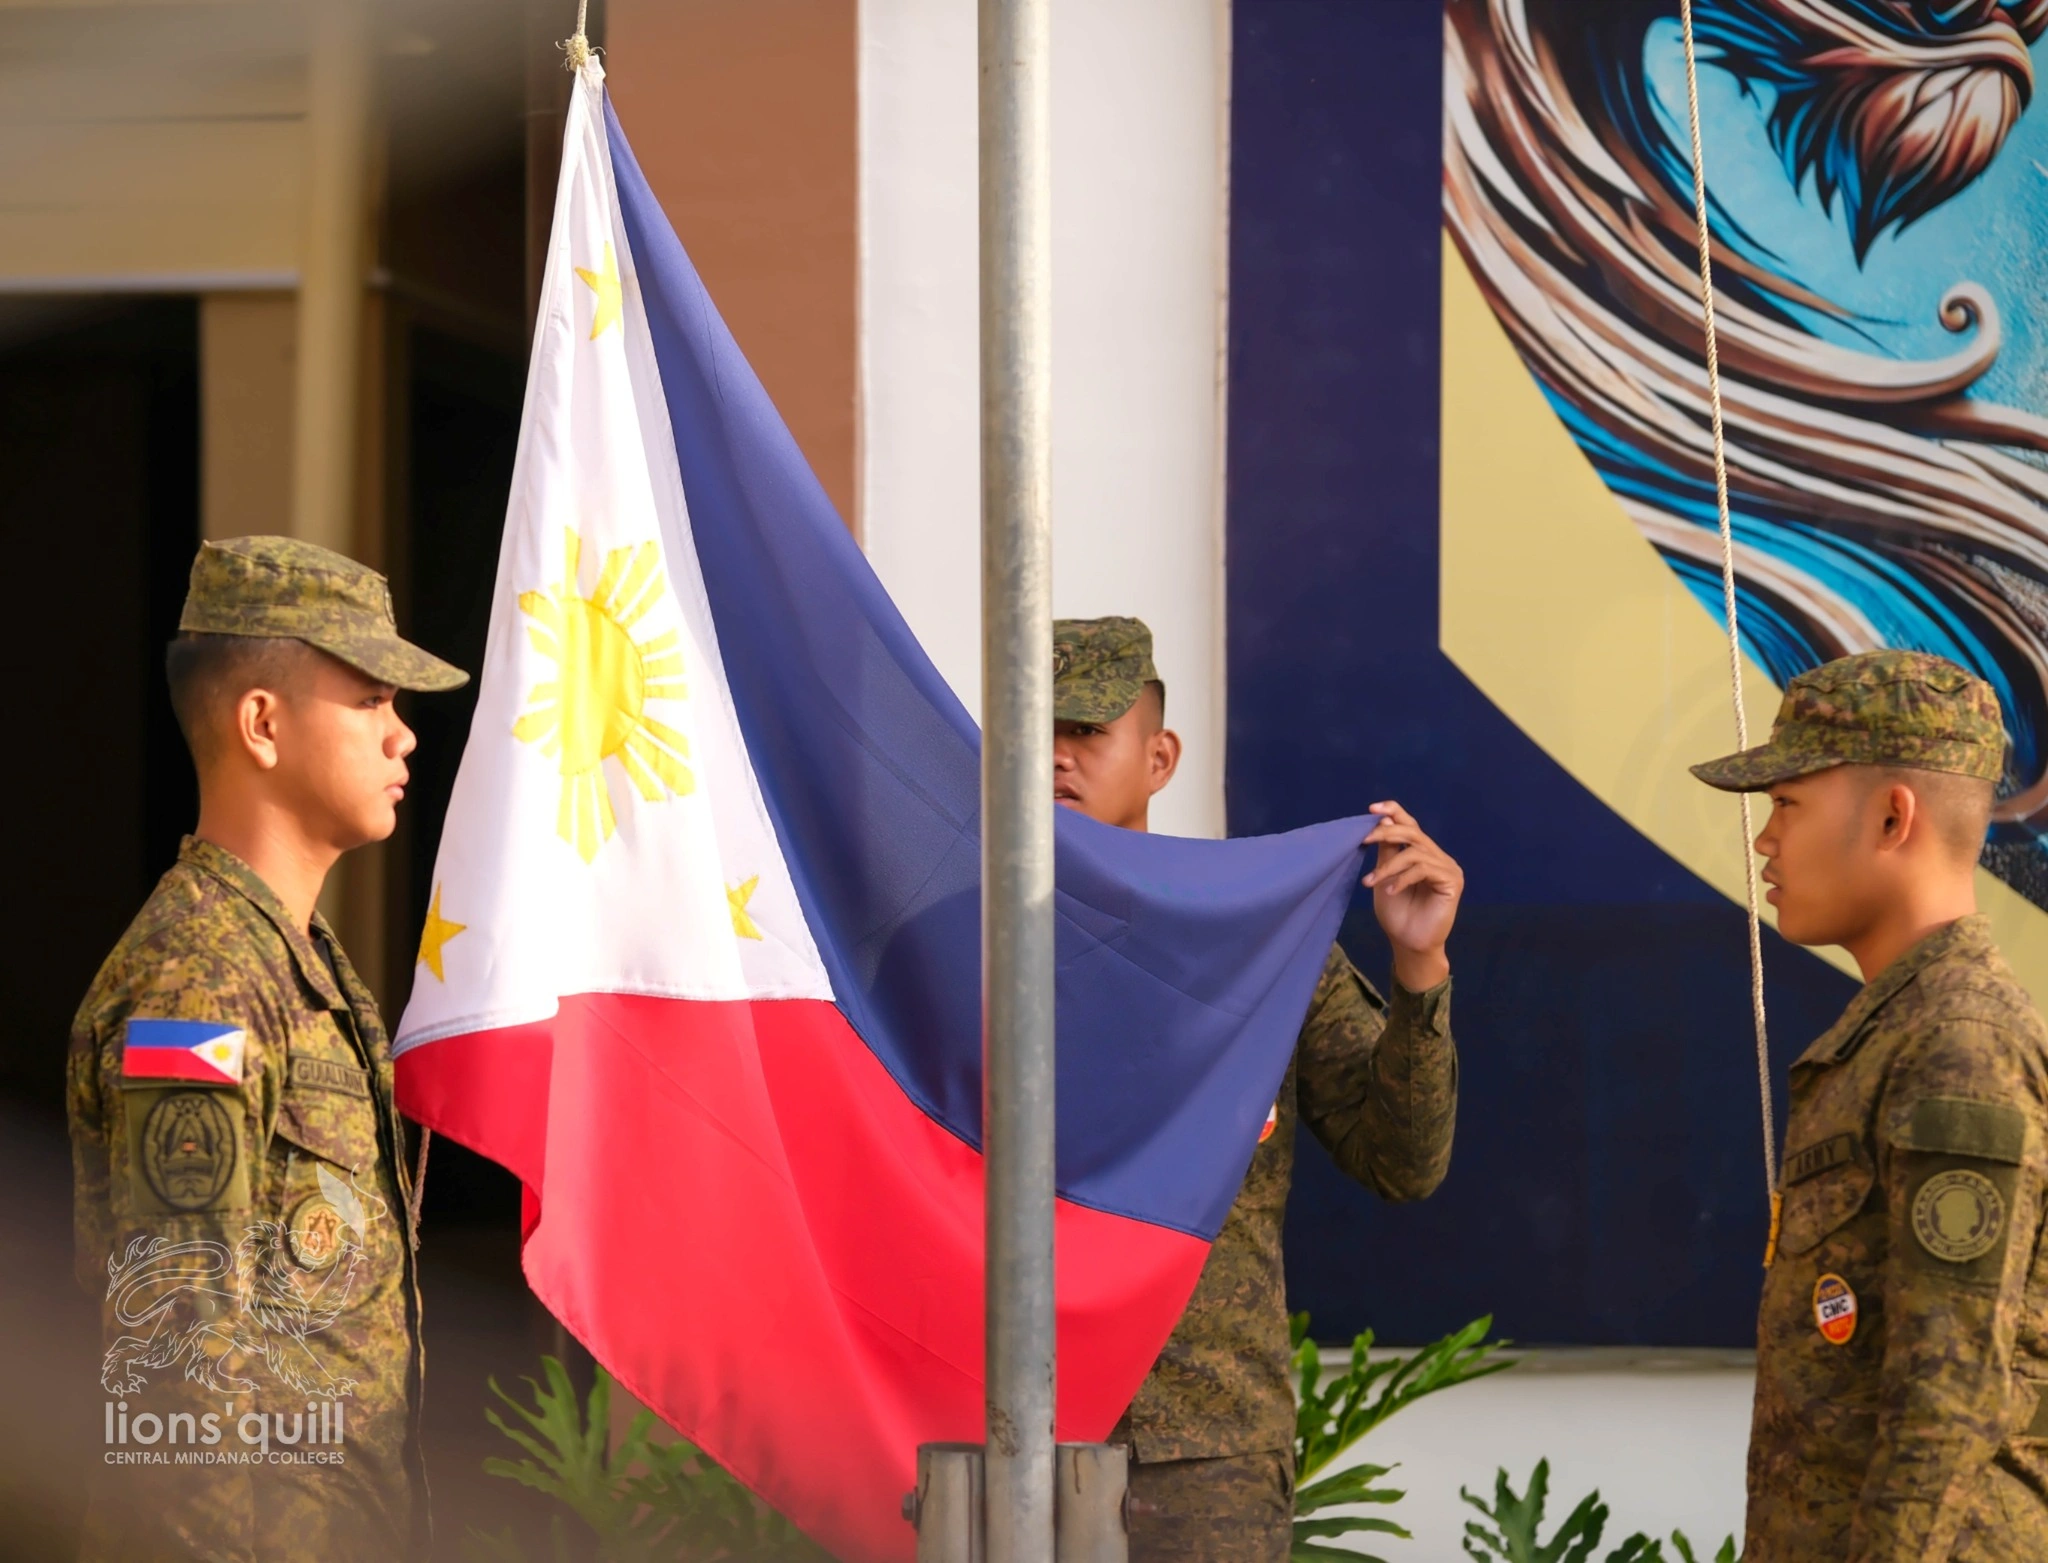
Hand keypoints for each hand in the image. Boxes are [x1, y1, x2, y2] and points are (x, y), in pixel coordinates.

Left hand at [1363, 801, 1461, 990]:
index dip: (1394, 812)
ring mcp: (1448, 868)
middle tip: (1363, 840)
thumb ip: (1387, 850)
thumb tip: (1383, 820)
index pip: (1411, 825)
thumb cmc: (1397, 914)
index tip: (1372, 809)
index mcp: (1423, 853)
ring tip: (1370, 882)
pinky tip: (1389, 891)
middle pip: (1413, 832)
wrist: (1409, 944)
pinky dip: (1402, 878)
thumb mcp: (1385, 875)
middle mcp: (1438, 857)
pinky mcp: (1452, 881)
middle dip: (1386, 833)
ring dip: (1388, 866)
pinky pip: (1423, 869)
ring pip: (1414, 852)